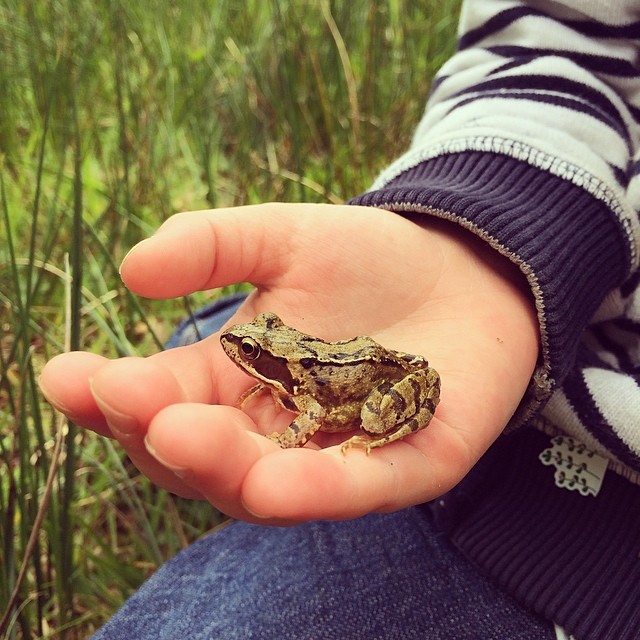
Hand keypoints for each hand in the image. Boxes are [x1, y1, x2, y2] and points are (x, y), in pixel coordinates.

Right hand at [40, 203, 538, 523]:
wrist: (463, 269)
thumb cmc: (366, 259)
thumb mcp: (282, 236)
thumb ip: (212, 245)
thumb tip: (133, 269)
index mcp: (235, 381)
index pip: (161, 401)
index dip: (110, 396)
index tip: (65, 375)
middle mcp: (274, 430)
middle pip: (204, 456)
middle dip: (162, 433)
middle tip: (129, 401)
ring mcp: (336, 456)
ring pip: (267, 485)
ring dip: (223, 470)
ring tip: (181, 437)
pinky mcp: (404, 467)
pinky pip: (357, 489)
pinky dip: (316, 492)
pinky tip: (275, 484)